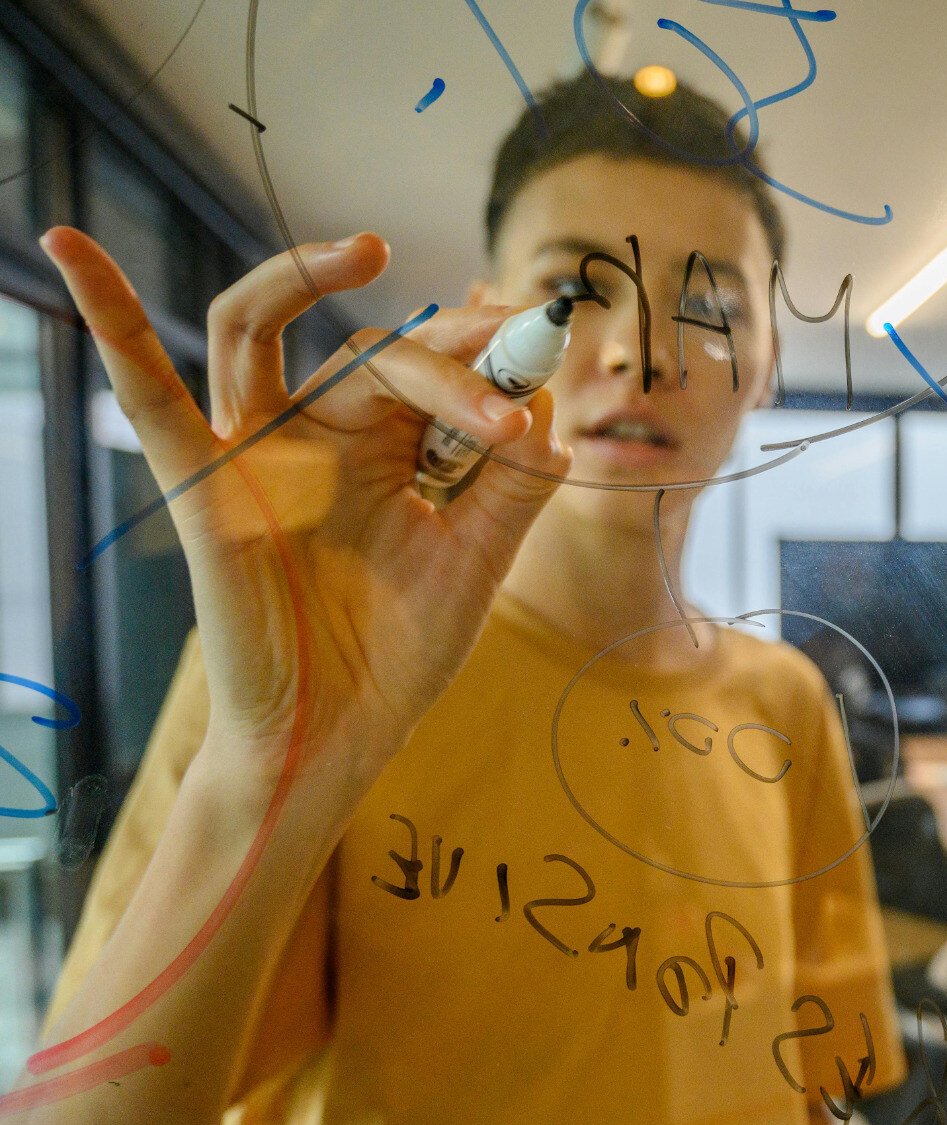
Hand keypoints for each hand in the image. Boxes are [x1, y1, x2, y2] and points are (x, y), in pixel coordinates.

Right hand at [43, 227, 569, 783]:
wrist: (341, 734)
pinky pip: (147, 395)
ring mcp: (258, 453)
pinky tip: (74, 247)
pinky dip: (109, 319)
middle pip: (373, 350)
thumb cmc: (399, 652)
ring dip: (303, 276)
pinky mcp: (205, 485)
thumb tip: (550, 409)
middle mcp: (320, 435)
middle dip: (447, 348)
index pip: (433, 366)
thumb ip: (514, 486)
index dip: (492, 351)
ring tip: (368, 248)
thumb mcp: (477, 561)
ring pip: (258, 330)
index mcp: (388, 448)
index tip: (550, 334)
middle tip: (507, 352)